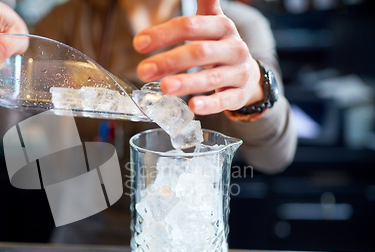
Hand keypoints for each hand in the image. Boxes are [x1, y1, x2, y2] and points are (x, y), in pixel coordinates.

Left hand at [133, 0, 263, 114]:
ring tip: (164, 87)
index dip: (163, 34)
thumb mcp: (212, 23)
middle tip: (143, 70)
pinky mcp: (239, 94)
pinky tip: (194, 106)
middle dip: (170, 61)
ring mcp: (238, 72)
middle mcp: (233, 47)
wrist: (248, 74)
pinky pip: (225, 100)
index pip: (190, 26)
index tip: (138, 44)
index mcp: (222, 27)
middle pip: (199, 51)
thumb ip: (203, 5)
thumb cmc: (220, 47)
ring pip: (212, 77)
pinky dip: (209, 104)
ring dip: (187, 82)